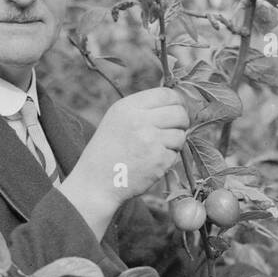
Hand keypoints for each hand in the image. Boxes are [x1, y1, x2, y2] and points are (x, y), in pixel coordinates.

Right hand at [60, 87, 188, 237]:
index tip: (178, 110)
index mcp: (128, 107)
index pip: (167, 94)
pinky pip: (175, 154)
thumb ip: (143, 109)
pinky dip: (168, 159)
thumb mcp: (117, 119)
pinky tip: (151, 163)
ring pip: (180, 135)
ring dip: (174, 143)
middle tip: (174, 130)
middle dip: (181, 122)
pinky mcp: (159, 160)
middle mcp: (140, 120)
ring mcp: (151, 141)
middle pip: (179, 113)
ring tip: (157, 149)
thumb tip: (176, 103)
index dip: (178, 102)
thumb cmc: (108, 151)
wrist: (96, 182)